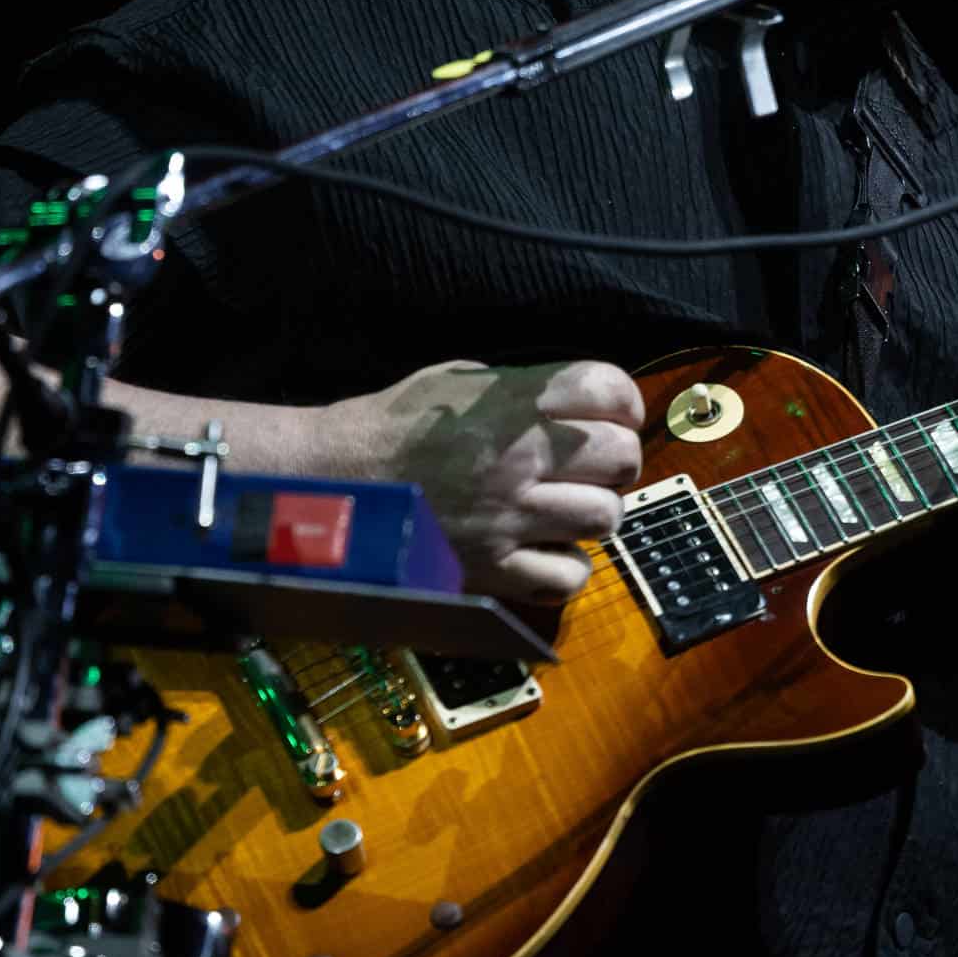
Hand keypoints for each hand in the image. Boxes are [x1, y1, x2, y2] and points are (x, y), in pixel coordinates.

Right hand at [322, 358, 644, 602]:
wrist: (333, 481)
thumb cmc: (395, 425)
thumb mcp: (461, 380)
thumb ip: (525, 387)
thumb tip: (582, 399)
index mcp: (514, 402)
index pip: (612, 389)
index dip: (625, 402)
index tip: (616, 414)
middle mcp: (520, 457)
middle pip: (621, 455)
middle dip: (616, 459)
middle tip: (592, 466)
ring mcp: (509, 517)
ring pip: (605, 516)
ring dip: (596, 512)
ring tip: (568, 508)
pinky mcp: (493, 569)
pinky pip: (568, 576)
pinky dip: (567, 566)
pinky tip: (546, 549)